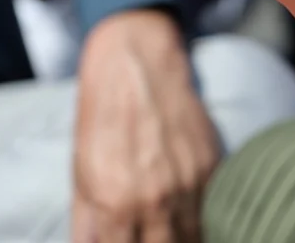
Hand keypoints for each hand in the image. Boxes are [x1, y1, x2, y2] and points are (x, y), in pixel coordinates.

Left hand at [72, 9, 220, 242]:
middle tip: (151, 238)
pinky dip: (202, 220)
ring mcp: (191, 182)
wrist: (137, 68)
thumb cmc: (101, 120)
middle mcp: (158, 198)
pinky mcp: (213, 165)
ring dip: (182, 241)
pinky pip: (212, 209)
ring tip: (170, 235)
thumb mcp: (81, 174)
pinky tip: (190, 220)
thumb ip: (87, 222)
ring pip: (195, 237)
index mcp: (118, 204)